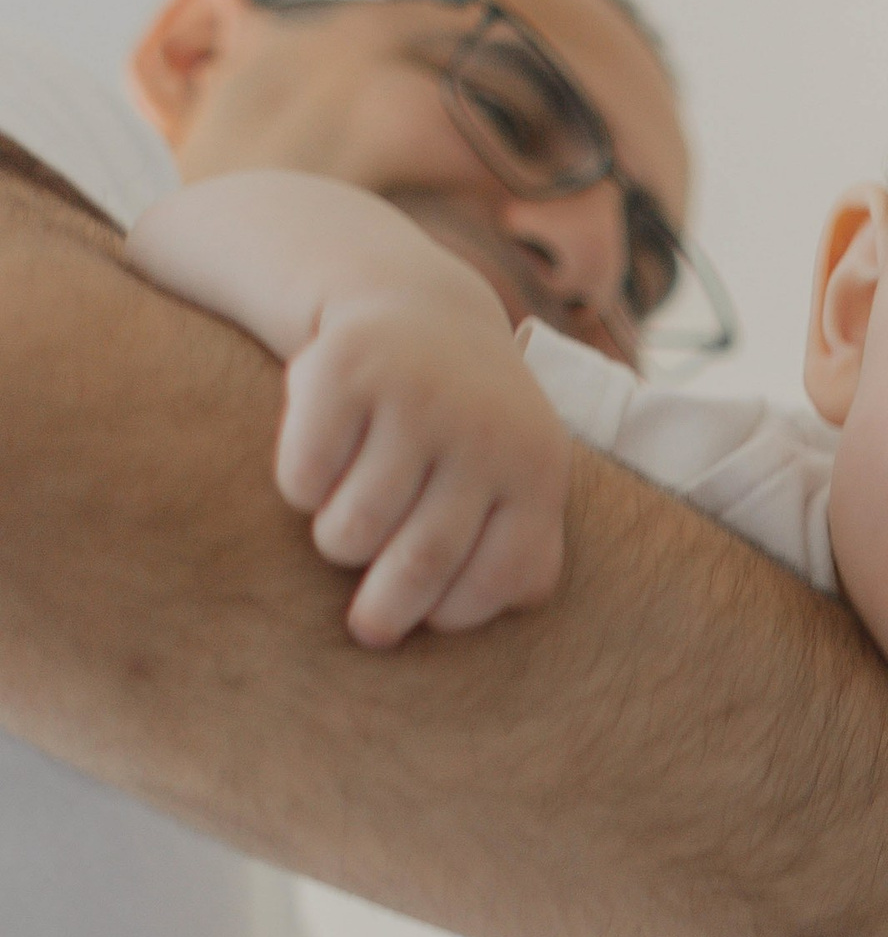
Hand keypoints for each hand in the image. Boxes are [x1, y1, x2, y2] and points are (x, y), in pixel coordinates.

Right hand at [277, 275, 570, 647]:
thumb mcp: (513, 476)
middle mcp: (483, 428)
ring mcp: (415, 395)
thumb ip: (525, 548)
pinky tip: (322, 464)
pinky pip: (303, 480)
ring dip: (339, 544)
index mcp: (536, 467)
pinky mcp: (345, 370)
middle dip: (386, 611)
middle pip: (422, 561)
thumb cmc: (466, 426)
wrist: (415, 308)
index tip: (430, 618)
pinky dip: (301, 489)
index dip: (457, 613)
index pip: (500, 576)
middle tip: (367, 627)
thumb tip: (512, 606)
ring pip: (352, 529)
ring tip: (347, 527)